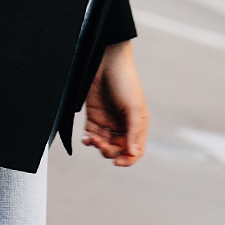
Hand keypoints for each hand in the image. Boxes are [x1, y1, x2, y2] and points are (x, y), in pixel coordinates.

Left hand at [81, 40, 148, 166]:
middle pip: (117, 150)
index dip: (128, 160)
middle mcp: (123, 126)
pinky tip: (87, 139)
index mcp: (137, 125)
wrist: (106, 61)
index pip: (134, 151)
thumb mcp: (134, 107)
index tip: (117, 162)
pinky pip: (91, 135)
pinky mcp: (94, 117)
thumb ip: (133, 132)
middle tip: (101, 144)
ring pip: (103, 145)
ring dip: (98, 146)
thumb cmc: (126, 82)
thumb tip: (132, 153)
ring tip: (92, 140)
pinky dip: (89, 140)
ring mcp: (108, 122)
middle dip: (109, 151)